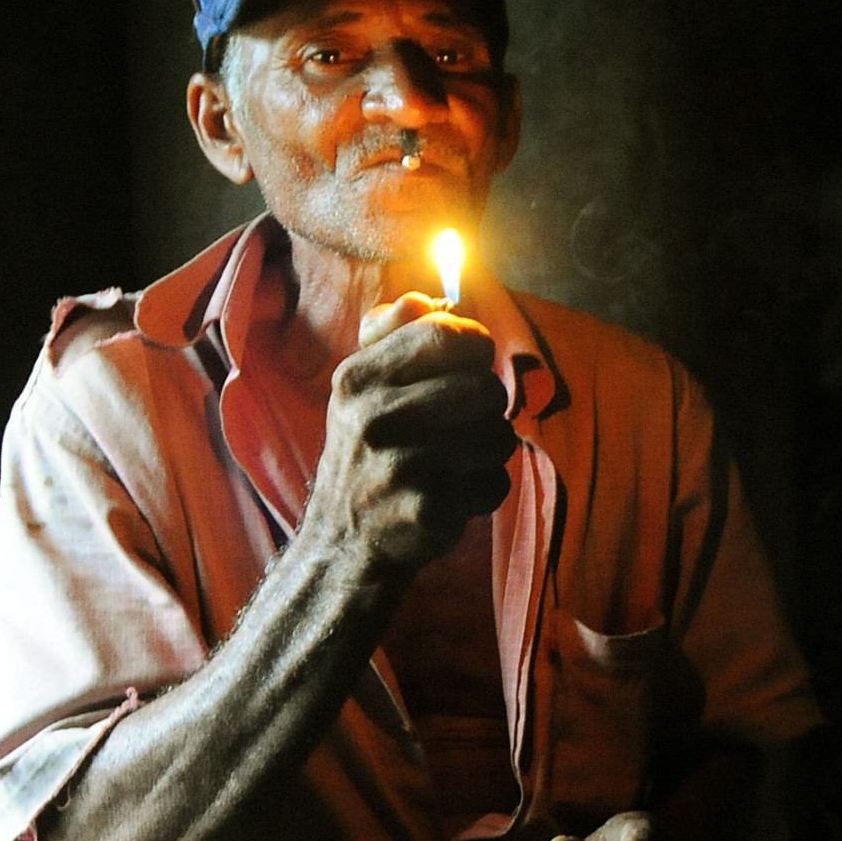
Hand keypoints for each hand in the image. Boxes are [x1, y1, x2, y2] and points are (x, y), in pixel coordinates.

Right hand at [308, 292, 514, 573]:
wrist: (342, 543)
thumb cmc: (367, 452)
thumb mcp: (361, 388)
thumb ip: (391, 333)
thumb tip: (427, 298)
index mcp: (359, 378)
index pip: (447, 333)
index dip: (474, 346)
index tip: (468, 364)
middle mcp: (374, 418)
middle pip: (484, 387)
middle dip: (485, 407)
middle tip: (460, 424)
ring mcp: (401, 467)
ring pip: (498, 437)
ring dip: (488, 452)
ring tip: (452, 463)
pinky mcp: (427, 511)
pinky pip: (496, 484)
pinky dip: (483, 494)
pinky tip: (450, 499)